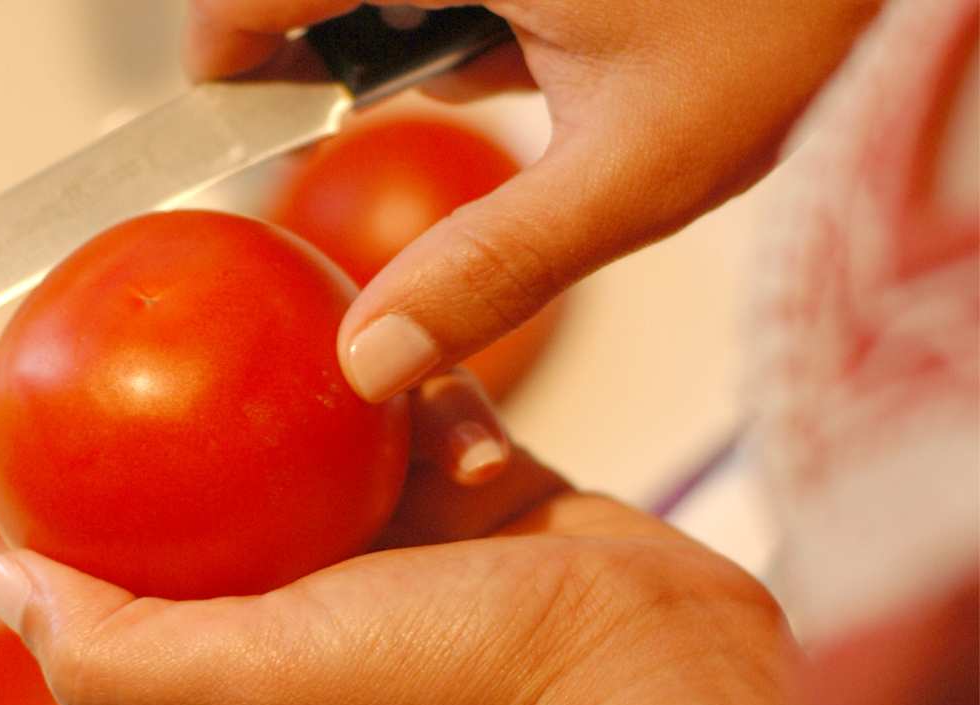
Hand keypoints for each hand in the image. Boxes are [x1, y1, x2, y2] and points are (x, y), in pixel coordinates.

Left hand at [0, 375, 795, 704]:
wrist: (651, 668)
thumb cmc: (463, 685)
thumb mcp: (257, 676)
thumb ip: (120, 650)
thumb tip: (1, 584)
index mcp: (267, 650)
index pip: (157, 569)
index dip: (107, 503)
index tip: (78, 418)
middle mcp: (335, 597)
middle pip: (248, 488)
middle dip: (219, 421)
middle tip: (184, 341)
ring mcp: (418, 543)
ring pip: (343, 432)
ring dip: (328, 384)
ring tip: (301, 330)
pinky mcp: (492, 491)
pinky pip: (437, 405)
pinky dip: (427, 379)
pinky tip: (417, 363)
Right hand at [188, 0, 880, 400]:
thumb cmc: (794, 19)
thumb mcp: (634, 171)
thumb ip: (489, 269)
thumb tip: (373, 356)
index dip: (225, 65)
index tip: (244, 129)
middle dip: (356, 57)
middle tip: (438, 102)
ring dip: (428, 34)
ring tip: (538, 62)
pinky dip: (475, 9)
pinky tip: (558, 31)